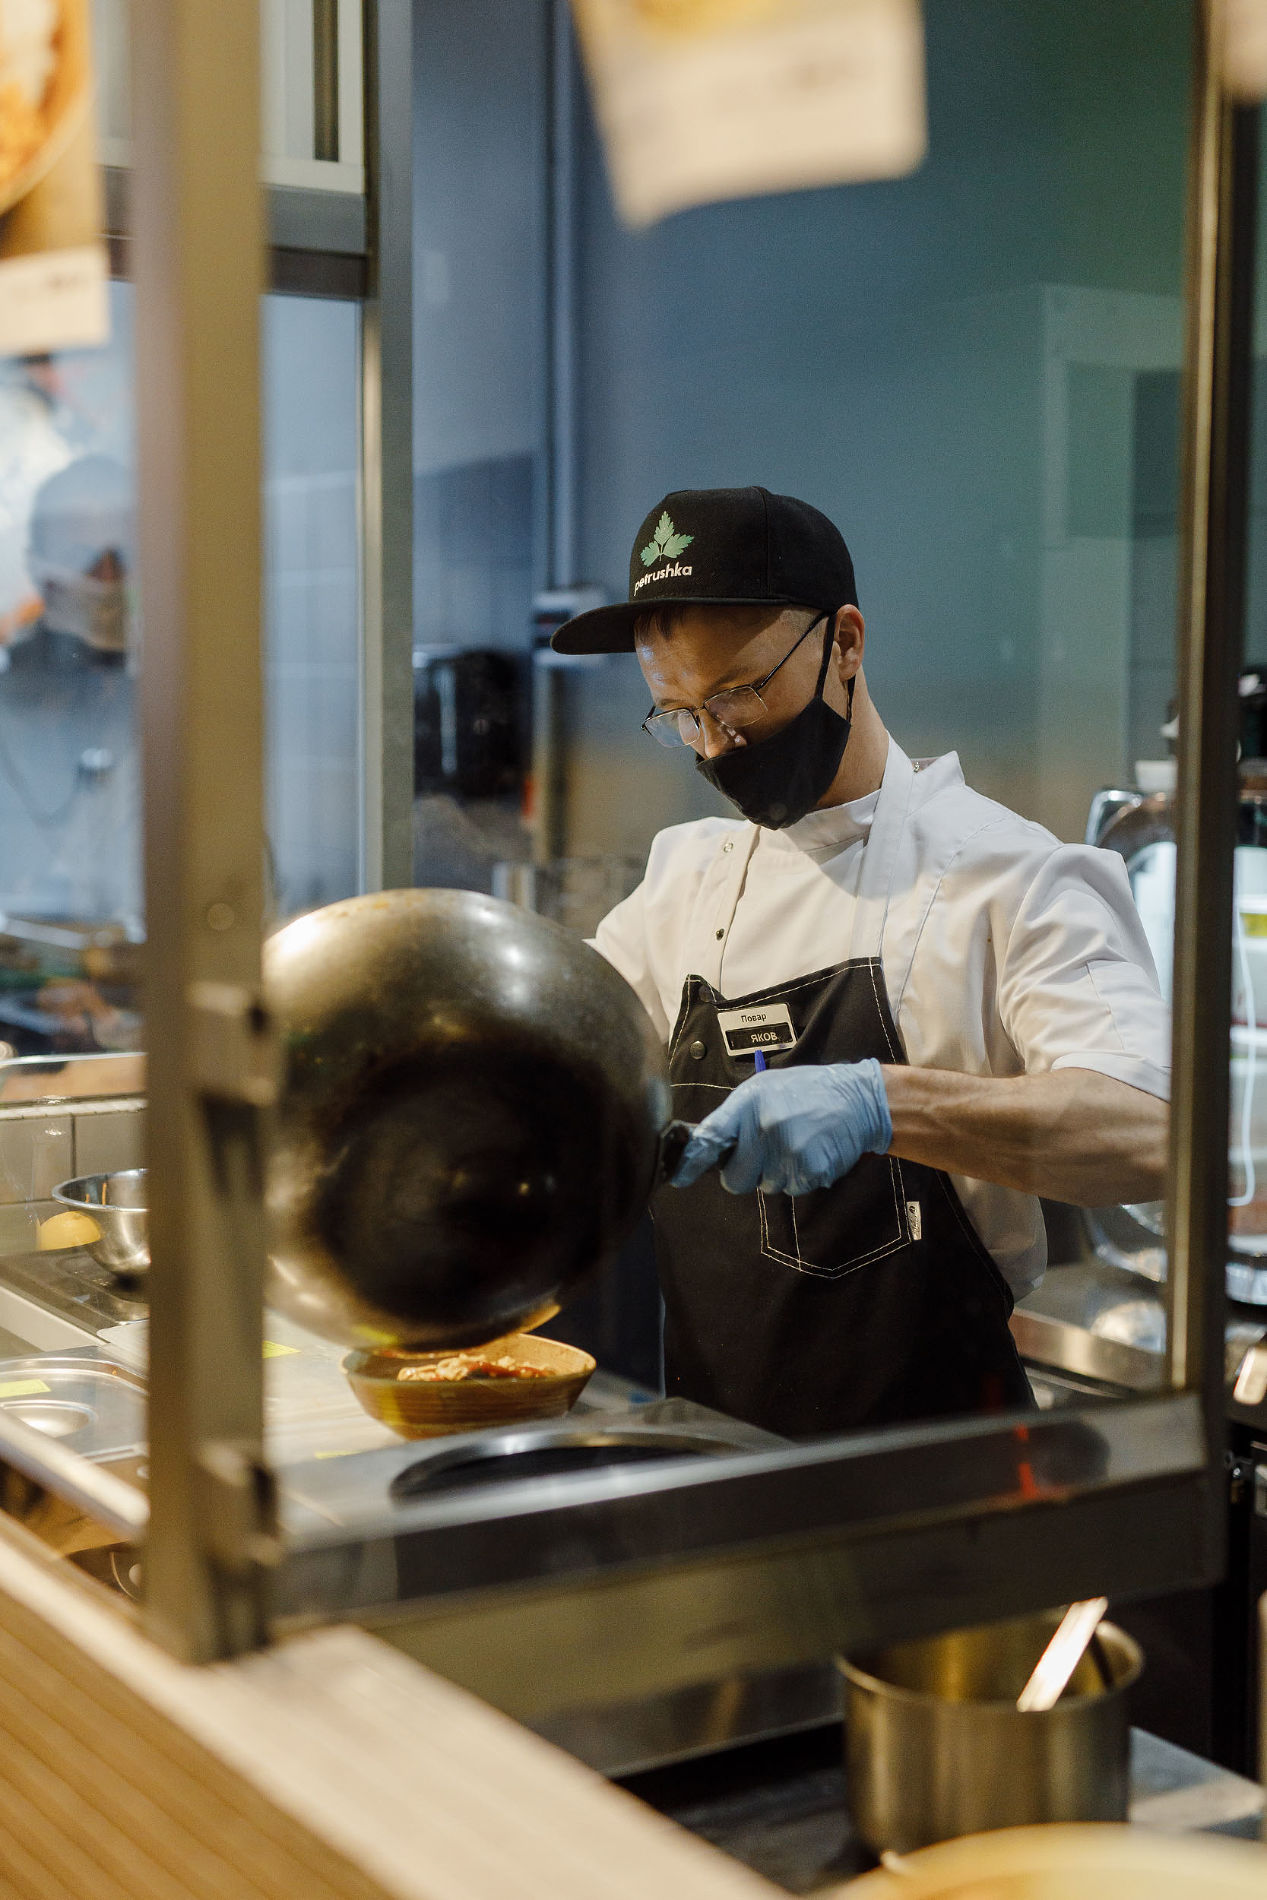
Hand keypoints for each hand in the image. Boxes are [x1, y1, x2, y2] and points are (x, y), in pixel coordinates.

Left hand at [672, 1059, 892, 1196]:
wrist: (856, 1100)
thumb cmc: (804, 1092)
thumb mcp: (763, 1090)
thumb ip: (734, 1117)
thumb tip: (703, 1148)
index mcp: (748, 1104)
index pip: (709, 1139)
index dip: (690, 1163)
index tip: (678, 1177)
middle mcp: (764, 1129)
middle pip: (735, 1180)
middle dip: (745, 1173)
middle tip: (763, 1152)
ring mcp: (788, 1153)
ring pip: (765, 1186)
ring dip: (775, 1173)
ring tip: (794, 1144)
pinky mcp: (810, 1171)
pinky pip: (792, 1189)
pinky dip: (798, 1177)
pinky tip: (810, 1152)